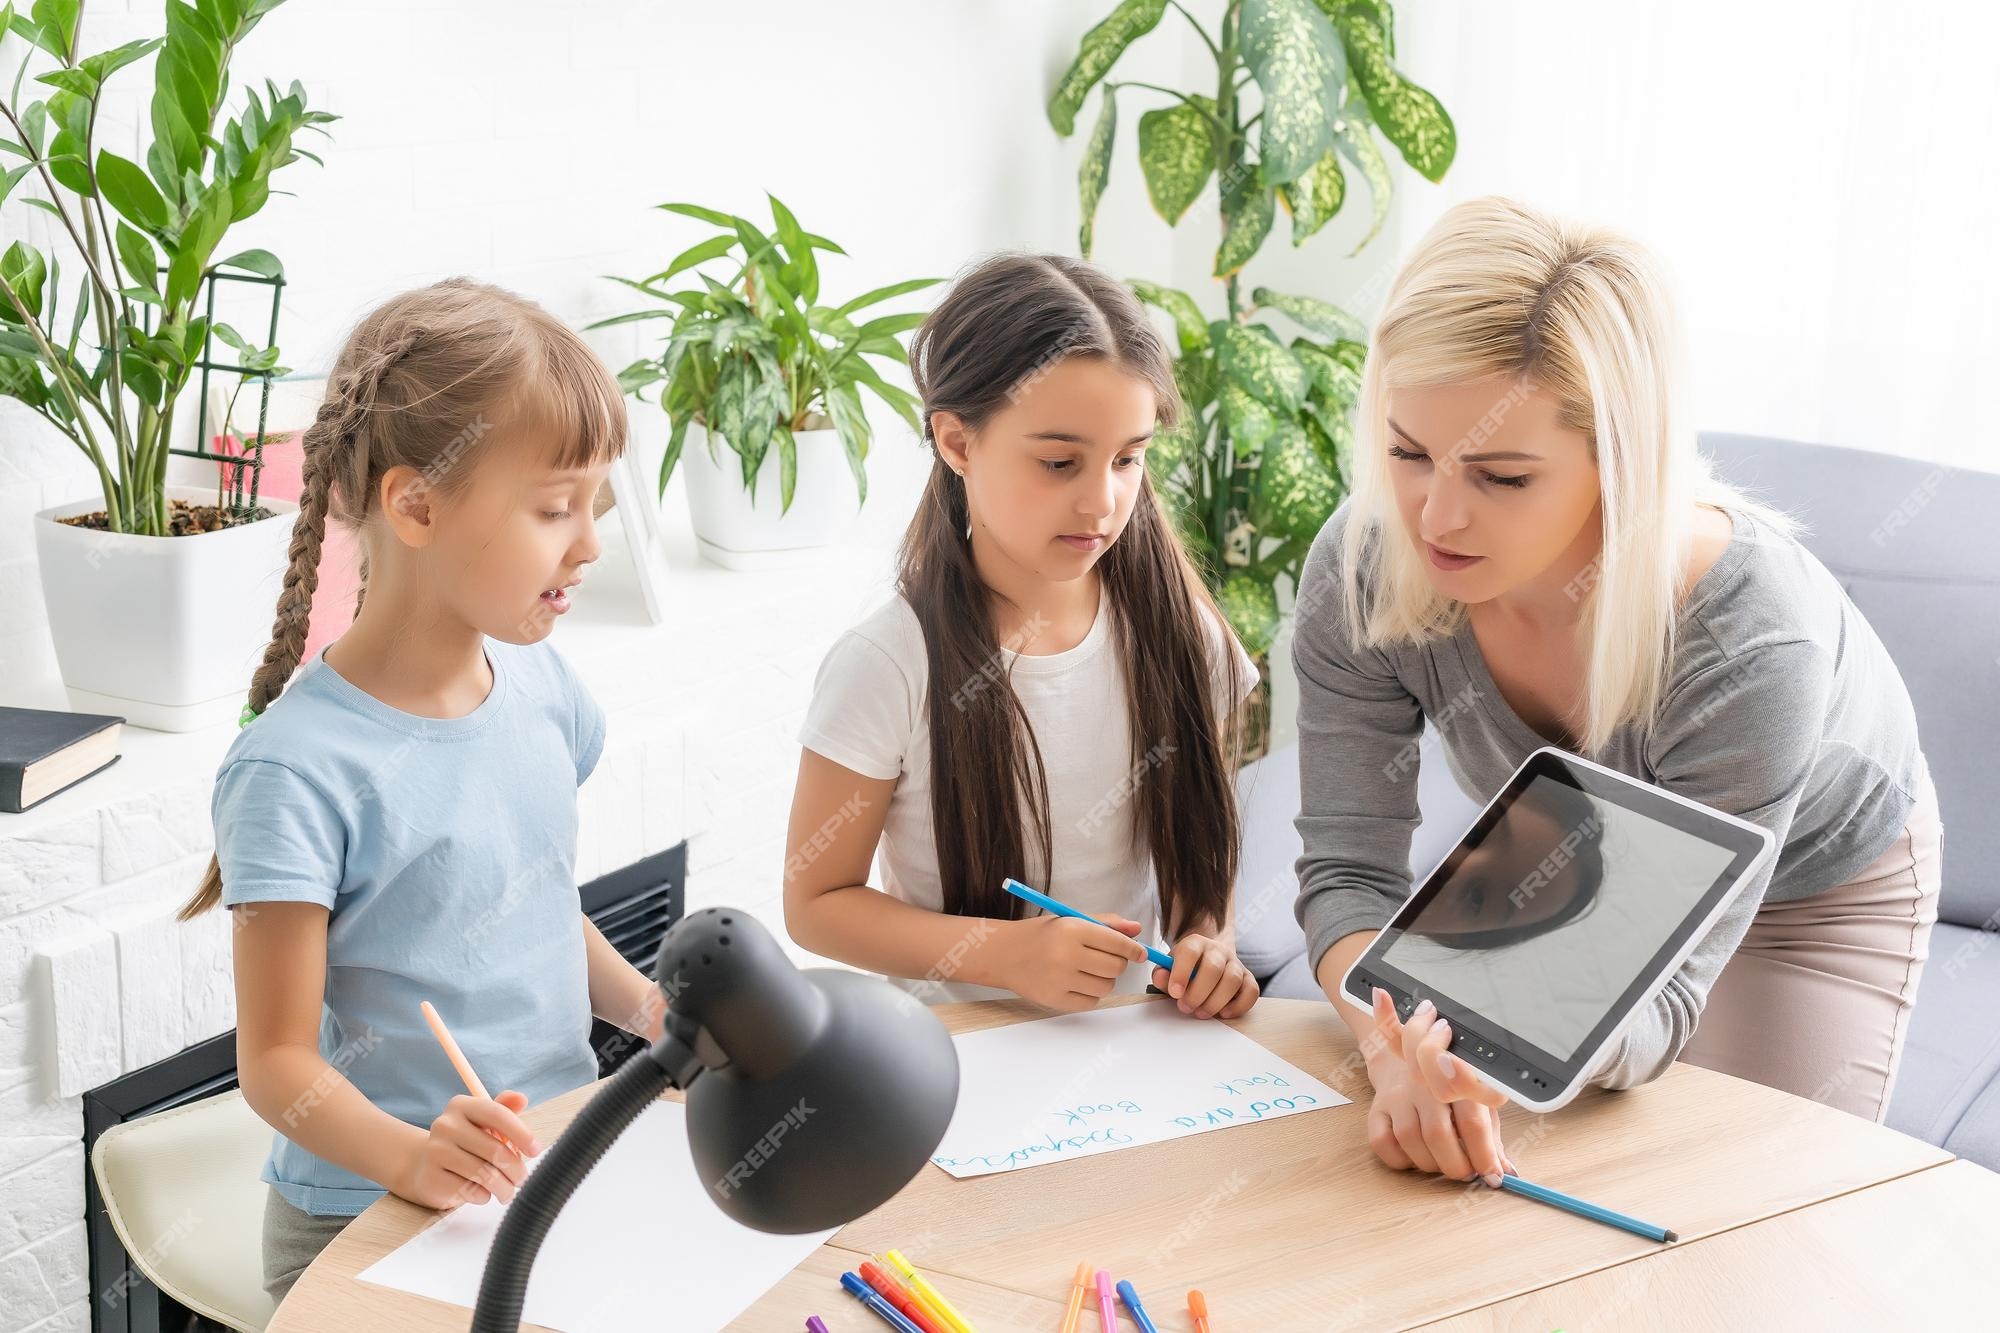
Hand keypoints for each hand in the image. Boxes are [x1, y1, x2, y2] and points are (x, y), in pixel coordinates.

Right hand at [392, 1089, 541, 1209]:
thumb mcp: (483, 1124)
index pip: (497, 1114)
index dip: (521, 1133)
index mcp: (462, 1105)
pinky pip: (470, 1191)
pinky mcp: (431, 1177)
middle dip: (516, 1169)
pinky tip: (484, 1194)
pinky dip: (484, 1196)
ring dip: (504, 1187)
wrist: (423, 1167)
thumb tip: (521, 1098)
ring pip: (485, 1174)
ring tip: (508, 1191)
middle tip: (522, 1179)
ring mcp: (436, 1151)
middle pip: (494, 1150)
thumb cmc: (464, 1143)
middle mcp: (446, 1125)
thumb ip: (504, 1110)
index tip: (536, 1150)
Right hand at [992, 913, 1148, 1011]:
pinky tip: (1078, 983)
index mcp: (1072, 929)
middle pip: (1115, 967)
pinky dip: (1091, 995)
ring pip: (1106, 986)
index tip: (1140, 953)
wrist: (1004, 954)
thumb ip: (1105, 924)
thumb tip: (1136, 930)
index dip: (1133, 949)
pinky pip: (1091, 1002)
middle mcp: (1066, 954)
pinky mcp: (1055, 1000)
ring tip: (1088, 971)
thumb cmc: (1041, 935)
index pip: (1116, 943)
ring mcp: (1060, 980)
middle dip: (1117, 963)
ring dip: (1104, 980)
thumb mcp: (1070, 920)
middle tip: (1105, 958)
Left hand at [1152, 933, 1258, 1018]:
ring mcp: (1236, 963)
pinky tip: (1223, 1013)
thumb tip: (1160, 978)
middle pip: (1213, 967)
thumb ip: (1163, 974)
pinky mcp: (1248, 978)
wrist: (1207, 962)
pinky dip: (1238, 1006)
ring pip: (1232, 980)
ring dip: (1215, 1002)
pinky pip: (1251, 991)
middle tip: (1185, 1007)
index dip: (1181, 973)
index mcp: (1196, 943)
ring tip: (1201, 1012)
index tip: (1175, 993)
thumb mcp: (1169, 968)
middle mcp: (1218, 950)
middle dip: (1198, 993)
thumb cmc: (1186, 969)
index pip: (1190, 952)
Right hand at [1363, 987, 1515, 1184]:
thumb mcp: (1476, 1104)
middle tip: (1466, 1173)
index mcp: (1457, 1079)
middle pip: (1438, 1133)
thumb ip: (1491, 1139)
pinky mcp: (1376, 1108)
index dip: (1484, 1155)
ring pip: (1409, 1139)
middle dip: (1456, 1165)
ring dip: (1430, 1164)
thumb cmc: (1448, 1088)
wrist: (1404, 1062)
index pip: (1472, 1122)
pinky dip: (1400, 1159)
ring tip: (1442, 1164)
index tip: (1493, 1176)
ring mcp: (1397, 1096)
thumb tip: (1506, 1172)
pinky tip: (1415, 1157)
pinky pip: (1381, 1142)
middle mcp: (1424, 1084)